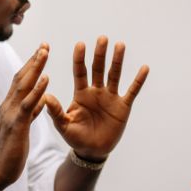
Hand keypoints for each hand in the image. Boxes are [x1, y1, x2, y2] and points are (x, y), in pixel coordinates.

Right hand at [0, 43, 49, 185]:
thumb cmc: (9, 152)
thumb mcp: (22, 128)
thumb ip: (29, 113)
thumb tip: (40, 101)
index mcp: (10, 107)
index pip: (20, 81)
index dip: (31, 65)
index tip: (41, 52)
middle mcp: (8, 106)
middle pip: (21, 77)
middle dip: (34, 60)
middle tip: (44, 44)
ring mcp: (11, 114)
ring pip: (23, 85)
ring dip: (35, 67)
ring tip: (45, 52)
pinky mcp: (17, 124)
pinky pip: (28, 104)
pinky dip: (37, 90)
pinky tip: (46, 79)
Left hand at [45, 36, 149, 160]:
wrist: (92, 151)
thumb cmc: (76, 138)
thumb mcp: (64, 125)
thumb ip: (56, 111)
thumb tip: (45, 96)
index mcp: (81, 94)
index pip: (80, 72)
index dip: (80, 59)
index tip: (80, 44)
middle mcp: (96, 91)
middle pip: (98, 68)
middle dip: (100, 54)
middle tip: (102, 38)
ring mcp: (110, 97)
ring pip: (114, 75)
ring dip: (117, 60)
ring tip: (120, 45)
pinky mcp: (123, 106)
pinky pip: (132, 91)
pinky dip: (138, 80)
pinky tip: (144, 68)